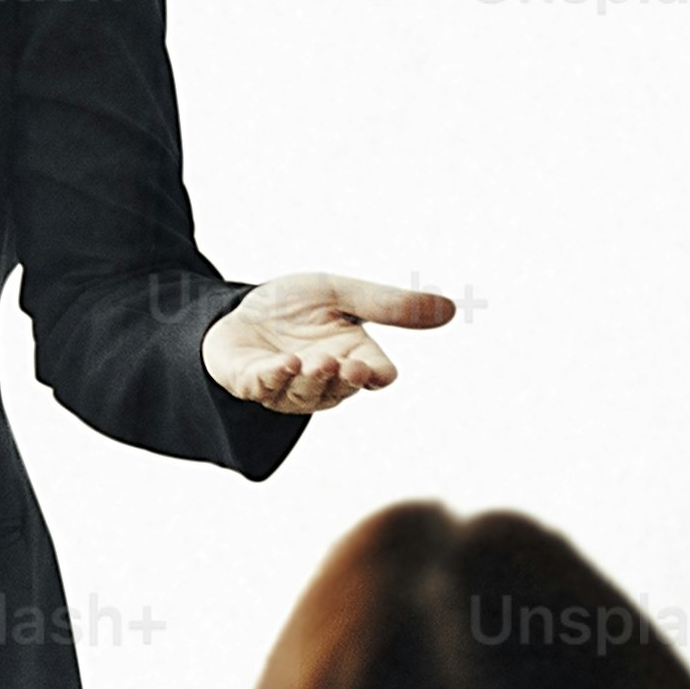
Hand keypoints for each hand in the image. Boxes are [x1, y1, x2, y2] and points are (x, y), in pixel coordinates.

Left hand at [205, 272, 453, 416]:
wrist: (238, 307)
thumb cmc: (294, 305)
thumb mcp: (341, 294)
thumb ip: (388, 304)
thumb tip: (451, 309)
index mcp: (354, 356)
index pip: (377, 374)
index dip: (377, 374)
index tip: (376, 369)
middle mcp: (325, 378)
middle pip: (342, 389)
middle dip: (344, 379)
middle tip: (347, 365)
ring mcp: (288, 386)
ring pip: (305, 394)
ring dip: (311, 380)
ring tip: (316, 362)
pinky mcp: (252, 383)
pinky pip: (265, 388)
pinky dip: (274, 378)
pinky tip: (284, 364)